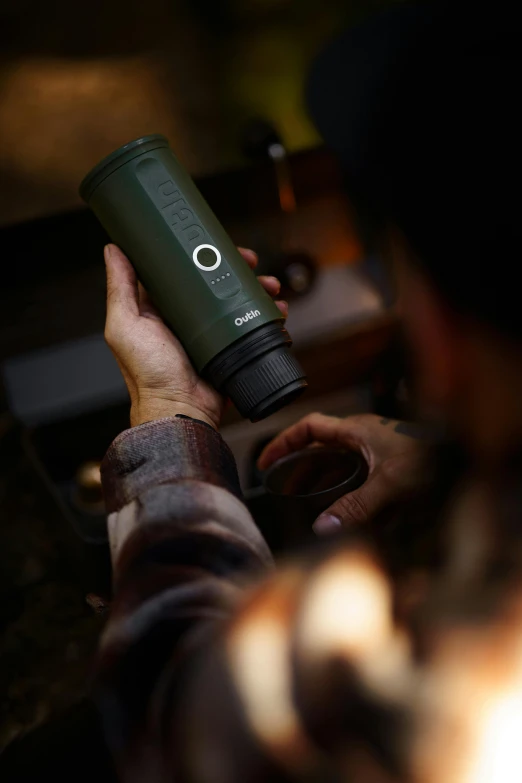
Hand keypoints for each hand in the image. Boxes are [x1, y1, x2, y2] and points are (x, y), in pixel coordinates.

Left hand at [104, 244, 287, 429]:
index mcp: (157, 309)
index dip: (196, 252)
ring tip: (270, 286)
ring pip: (236, 299)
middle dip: (236, 268)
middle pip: (213, 281)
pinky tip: (276, 309)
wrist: (181, 412)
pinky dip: (264, 314)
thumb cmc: (148, 375)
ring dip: (256, 288)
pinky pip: (249, 324)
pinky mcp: (228, 346)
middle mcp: (183, 318)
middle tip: (251, 260)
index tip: (213, 241)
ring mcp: (208, 332)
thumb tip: (114, 249)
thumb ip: (120, 288)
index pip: (178, 270)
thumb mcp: (125, 326)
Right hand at [258, 413, 427, 533]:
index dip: (284, 442)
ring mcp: (375, 452)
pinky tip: (340, 513)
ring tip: (300, 502)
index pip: (309, 428)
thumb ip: (357, 506)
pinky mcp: (387, 467)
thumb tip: (323, 527)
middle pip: (319, 449)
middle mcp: (363, 438)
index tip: (265, 461)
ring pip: (337, 465)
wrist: (468, 456)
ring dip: (318, 482)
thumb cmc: (433, 457)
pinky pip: (355, 478)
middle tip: (278, 488)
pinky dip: (342, 492)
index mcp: (356, 430)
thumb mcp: (392, 483)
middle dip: (297, 468)